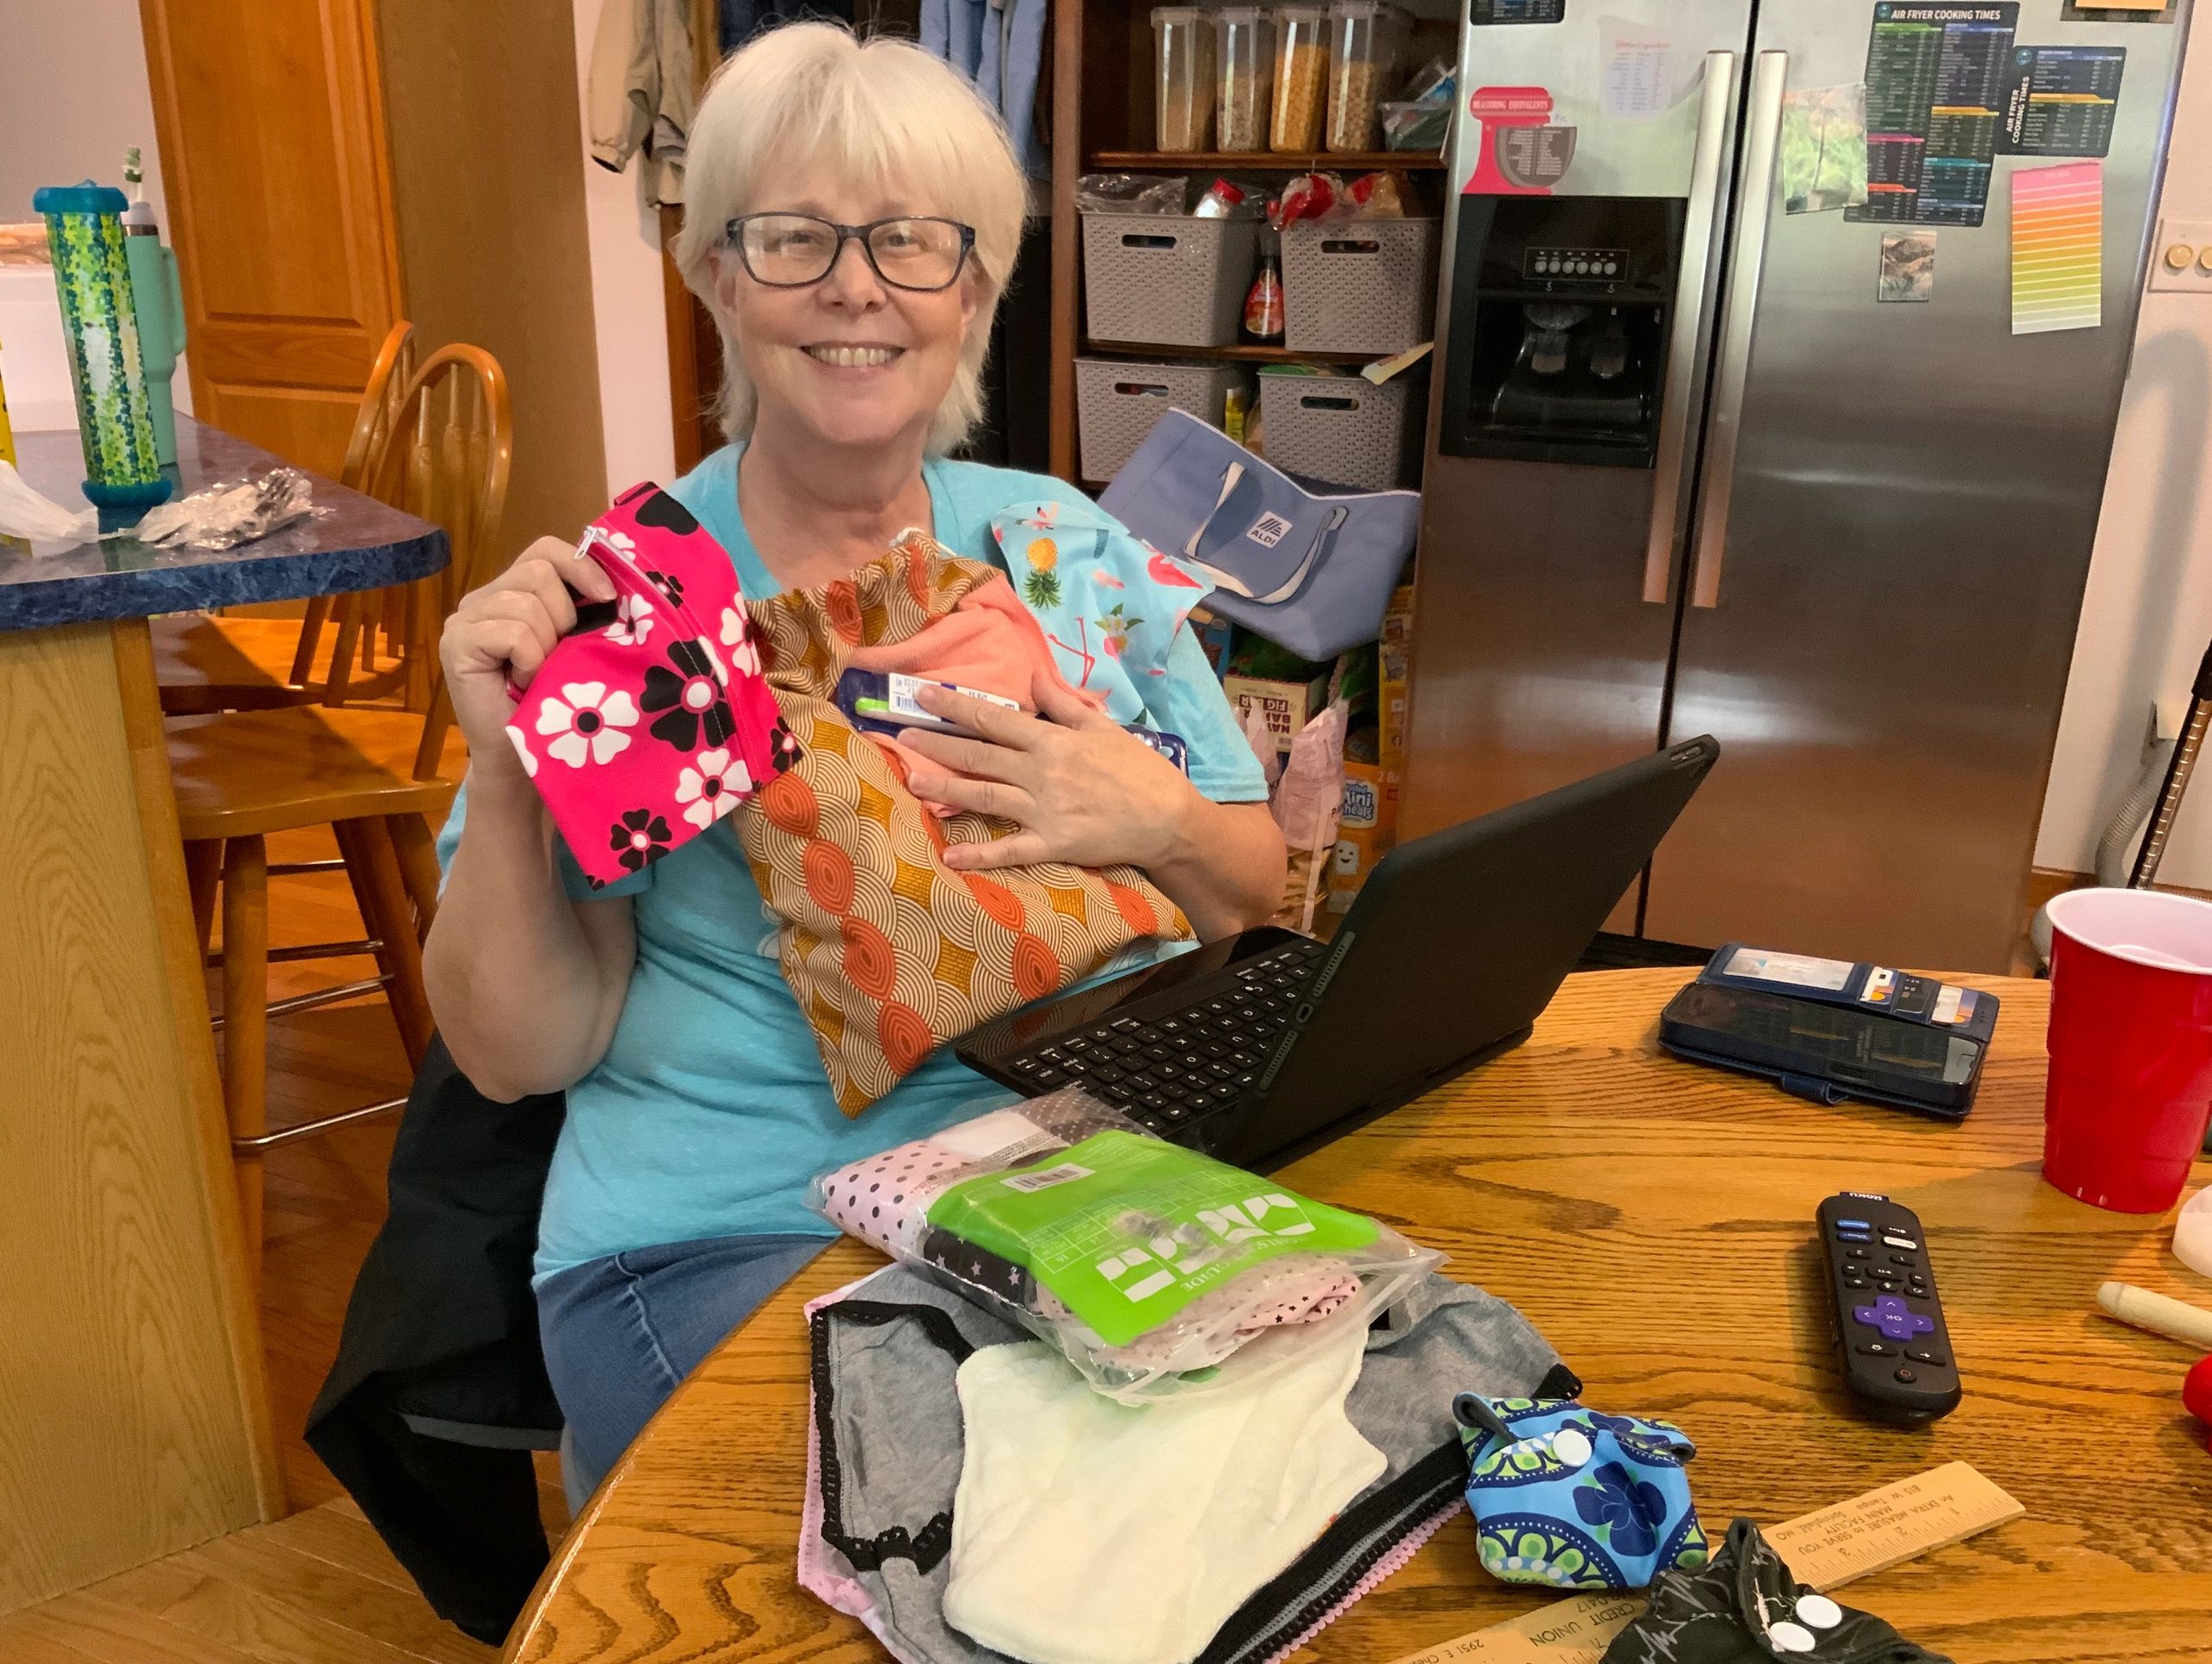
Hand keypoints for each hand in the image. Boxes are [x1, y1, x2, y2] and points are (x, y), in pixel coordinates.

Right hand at [440, 534, 615, 784]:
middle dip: (565, 617)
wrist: (523, 760)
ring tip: (538, 675)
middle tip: (558, 657)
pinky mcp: (456, 643)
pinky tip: (522, 683)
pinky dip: (530, 660)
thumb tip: (620, 582)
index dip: (581, 566)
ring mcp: (465, 619)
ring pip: (527, 602)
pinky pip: (512, 632)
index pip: (546, 549)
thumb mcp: (578, 646)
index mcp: (513, 590)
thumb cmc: (555, 707)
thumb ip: (586, 609)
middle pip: (539, 571)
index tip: (609, 598)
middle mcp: (483, 597)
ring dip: (547, 645)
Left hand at [899, 671, 1201, 872]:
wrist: (1168, 819)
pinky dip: (980, 854)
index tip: (922, 695)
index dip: (955, 706)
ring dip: (946, 789)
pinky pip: (1009, 850)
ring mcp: (1045, 810)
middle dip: (937, 742)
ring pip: (985, 797)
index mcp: (1053, 741)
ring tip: (911, 780)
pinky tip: (950, 856)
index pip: (994, 719)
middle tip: (900, 734)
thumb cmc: (1138, 770)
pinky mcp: (1052, 844)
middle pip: (979, 755)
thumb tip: (1032, 674)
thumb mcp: (1103, 726)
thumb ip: (1063, 702)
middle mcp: (1042, 772)